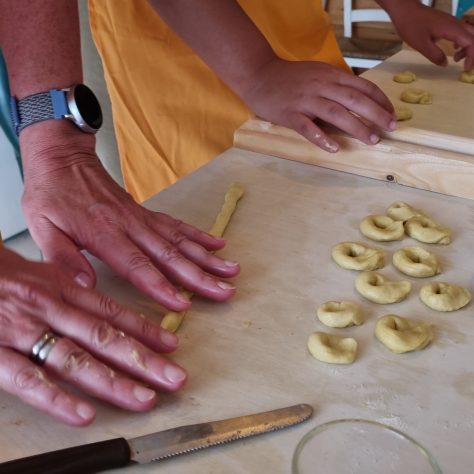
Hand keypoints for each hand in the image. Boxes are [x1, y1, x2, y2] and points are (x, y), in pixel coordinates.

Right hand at [0, 246, 186, 425]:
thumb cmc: (1, 274)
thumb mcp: (40, 270)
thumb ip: (72, 285)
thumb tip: (103, 301)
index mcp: (61, 288)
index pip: (112, 311)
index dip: (145, 330)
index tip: (172, 345)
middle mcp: (49, 308)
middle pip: (104, 337)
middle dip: (144, 360)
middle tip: (174, 378)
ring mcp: (23, 332)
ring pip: (75, 359)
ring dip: (114, 382)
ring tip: (145, 398)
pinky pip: (28, 379)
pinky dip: (57, 398)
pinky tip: (85, 415)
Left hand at [20, 122, 239, 311]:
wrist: (63, 158)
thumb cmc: (50, 194)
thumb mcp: (42, 227)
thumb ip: (62, 257)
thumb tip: (84, 286)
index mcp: (104, 234)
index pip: (137, 266)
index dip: (161, 286)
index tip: (183, 303)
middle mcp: (130, 226)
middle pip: (170, 256)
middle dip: (200, 276)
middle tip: (225, 291)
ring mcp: (142, 218)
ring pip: (181, 241)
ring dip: (208, 258)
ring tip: (232, 271)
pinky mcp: (146, 213)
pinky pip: (177, 224)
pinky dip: (199, 235)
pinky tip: (218, 244)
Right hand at [240, 59, 396, 152]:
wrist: (259, 75)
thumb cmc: (290, 78)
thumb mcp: (317, 73)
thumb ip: (336, 84)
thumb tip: (357, 101)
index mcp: (330, 76)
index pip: (362, 87)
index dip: (380, 101)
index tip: (392, 114)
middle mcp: (321, 86)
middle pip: (355, 100)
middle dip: (376, 114)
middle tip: (391, 128)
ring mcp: (306, 100)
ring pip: (336, 114)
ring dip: (357, 127)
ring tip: (372, 140)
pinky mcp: (291, 114)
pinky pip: (309, 128)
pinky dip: (322, 138)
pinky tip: (334, 148)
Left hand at [387, 2, 473, 70]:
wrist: (406, 10)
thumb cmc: (412, 26)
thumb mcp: (421, 45)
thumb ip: (435, 55)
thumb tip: (445, 64)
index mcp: (452, 29)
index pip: (471, 42)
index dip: (471, 57)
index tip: (465, 69)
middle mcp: (456, 24)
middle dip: (473, 52)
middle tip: (465, 64)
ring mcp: (453, 22)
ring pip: (470, 33)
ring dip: (468, 47)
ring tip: (456, 59)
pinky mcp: (448, 22)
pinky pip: (462, 31)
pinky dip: (462, 42)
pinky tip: (454, 49)